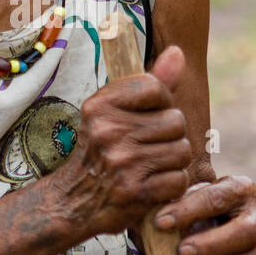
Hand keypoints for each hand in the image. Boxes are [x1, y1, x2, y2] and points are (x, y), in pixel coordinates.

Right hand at [52, 44, 192, 238]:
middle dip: (169, 136)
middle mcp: (108, 131)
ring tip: (150, 167)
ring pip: (182, 151)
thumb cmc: (101, 151)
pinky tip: (152, 186)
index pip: (155, 88)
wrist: (73, 202)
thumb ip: (150, 82)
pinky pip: (180, 179)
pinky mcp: (135, 192)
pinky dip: (171, 185)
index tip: (147, 117)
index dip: (161, 103)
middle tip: (146, 148)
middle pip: (175, 121)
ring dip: (173, 162)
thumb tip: (178, 52)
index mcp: (100, 105)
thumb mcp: (113, 112)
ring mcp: (122, 162)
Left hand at [152, 176, 255, 254]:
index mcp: (240, 188)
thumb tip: (152, 225)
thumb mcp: (180, 198)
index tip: (160, 223)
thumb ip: (170, 206)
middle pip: (245, 231)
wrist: (204, 221)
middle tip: (182, 252)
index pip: (217, 198)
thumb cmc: (188, 207)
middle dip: (212, 244)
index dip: (188, 211)